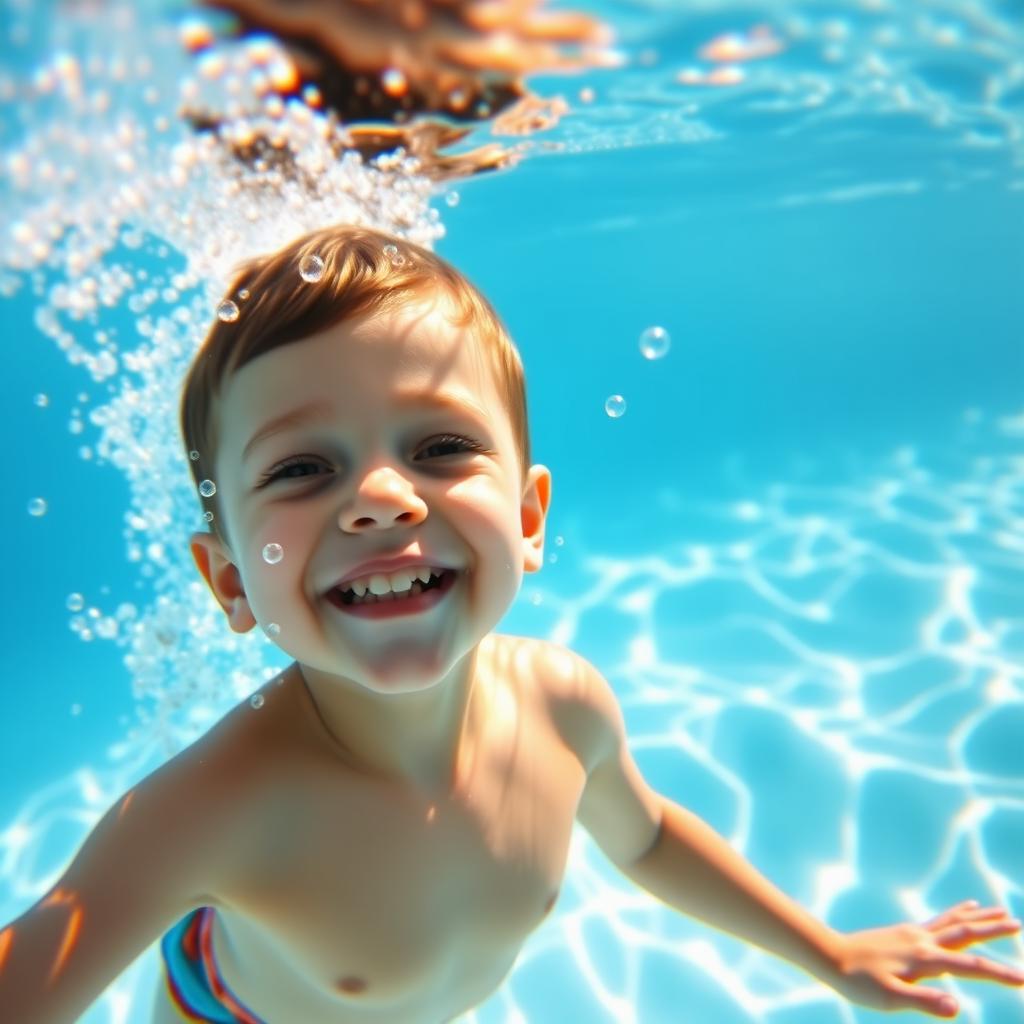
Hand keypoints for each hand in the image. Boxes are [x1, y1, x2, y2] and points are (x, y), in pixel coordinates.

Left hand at [830, 900, 1023, 1016]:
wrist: (829, 955)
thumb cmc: (859, 982)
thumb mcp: (891, 999)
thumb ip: (925, 1002)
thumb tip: (957, 1006)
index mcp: (924, 959)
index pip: (971, 968)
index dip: (1000, 974)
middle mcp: (922, 940)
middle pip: (965, 932)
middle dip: (994, 929)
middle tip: (1019, 923)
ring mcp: (913, 933)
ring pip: (953, 922)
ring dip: (978, 917)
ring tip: (999, 910)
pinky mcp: (904, 932)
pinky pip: (938, 920)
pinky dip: (955, 914)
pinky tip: (963, 909)